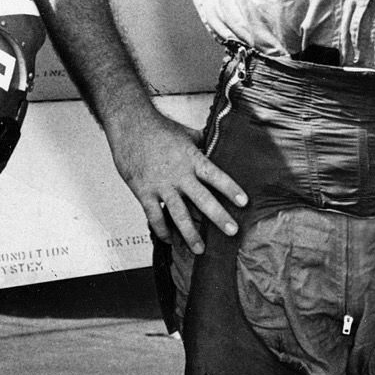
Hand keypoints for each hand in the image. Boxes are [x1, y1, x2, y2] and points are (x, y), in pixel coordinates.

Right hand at [107, 104, 247, 253]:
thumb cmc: (157, 128)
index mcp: (192, 159)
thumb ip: (201, 142)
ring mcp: (162, 186)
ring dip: (190, 234)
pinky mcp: (144, 193)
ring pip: (179, 215)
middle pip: (203, 200)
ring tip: (200, 249)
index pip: (216, 176)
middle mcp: (179, 175)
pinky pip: (154, 217)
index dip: (231, 189)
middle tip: (232, 231)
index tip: (244, 202)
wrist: (129, 125)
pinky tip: (169, 239)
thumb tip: (215, 143)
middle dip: (219, 217)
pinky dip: (162, 230)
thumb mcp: (185, 133)